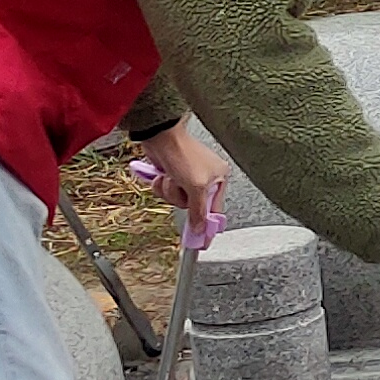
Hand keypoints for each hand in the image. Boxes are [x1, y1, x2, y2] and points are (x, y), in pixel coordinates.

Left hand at [133, 124, 229, 247]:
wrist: (160, 136)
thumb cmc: (183, 153)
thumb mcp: (195, 186)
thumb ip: (199, 210)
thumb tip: (200, 228)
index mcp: (219, 179)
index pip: (215, 211)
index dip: (206, 227)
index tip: (202, 243)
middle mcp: (205, 178)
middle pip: (192, 207)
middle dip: (180, 198)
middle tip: (180, 186)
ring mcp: (187, 177)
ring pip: (176, 200)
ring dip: (169, 191)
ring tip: (170, 176)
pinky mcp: (172, 175)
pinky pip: (166, 191)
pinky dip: (161, 185)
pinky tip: (163, 174)